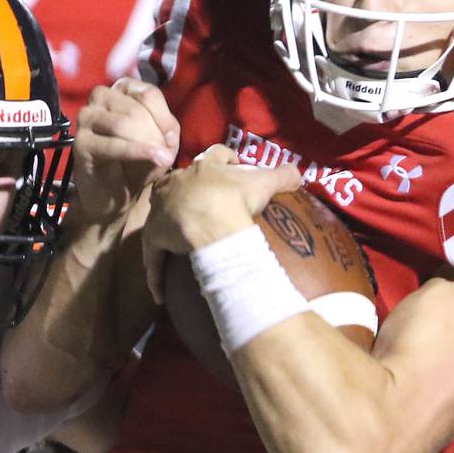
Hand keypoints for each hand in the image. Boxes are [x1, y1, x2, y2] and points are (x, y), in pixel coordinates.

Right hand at [72, 78, 178, 222]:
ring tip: (159, 160)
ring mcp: (87, 117)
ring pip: (123, 123)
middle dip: (155, 134)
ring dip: (147, 143)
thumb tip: (167, 131)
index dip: (164, 118)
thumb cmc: (139, 161)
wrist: (114, 194)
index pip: (148, 94)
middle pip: (136, 109)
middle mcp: (100, 96)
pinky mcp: (81, 142)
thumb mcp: (162, 140)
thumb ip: (168, 127)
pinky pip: (113, 144)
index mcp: (122, 89)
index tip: (171, 140)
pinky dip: (136, 152)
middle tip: (165, 155)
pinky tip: (153, 159)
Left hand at [141, 144, 302, 302]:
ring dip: (165, 229)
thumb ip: (283, 175)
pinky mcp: (153, 238)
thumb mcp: (264, 183)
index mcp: (203, 168)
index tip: (232, 167)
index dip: (224, 160)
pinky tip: (160, 296)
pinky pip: (153, 258)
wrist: (211, 220)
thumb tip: (300, 173)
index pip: (214, 156)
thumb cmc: (235, 198)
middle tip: (201, 208)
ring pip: (159, 217)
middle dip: (185, 191)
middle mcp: (176, 185)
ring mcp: (161, 212)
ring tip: (176, 244)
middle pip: (177, 183)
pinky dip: (156, 276)